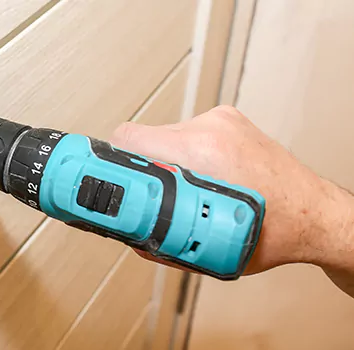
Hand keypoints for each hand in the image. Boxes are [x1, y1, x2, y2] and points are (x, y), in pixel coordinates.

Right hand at [109, 105, 353, 276]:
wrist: (317, 215)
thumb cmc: (276, 234)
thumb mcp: (207, 252)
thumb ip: (159, 239)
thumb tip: (125, 232)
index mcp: (204, 154)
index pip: (129, 139)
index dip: (107, 161)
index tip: (92, 173)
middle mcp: (212, 129)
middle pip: (142, 138)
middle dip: (137, 170)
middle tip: (143, 197)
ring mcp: (222, 121)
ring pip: (164, 136)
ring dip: (163, 163)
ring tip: (183, 191)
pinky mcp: (229, 121)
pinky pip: (186, 134)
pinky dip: (183, 156)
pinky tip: (200, 178)